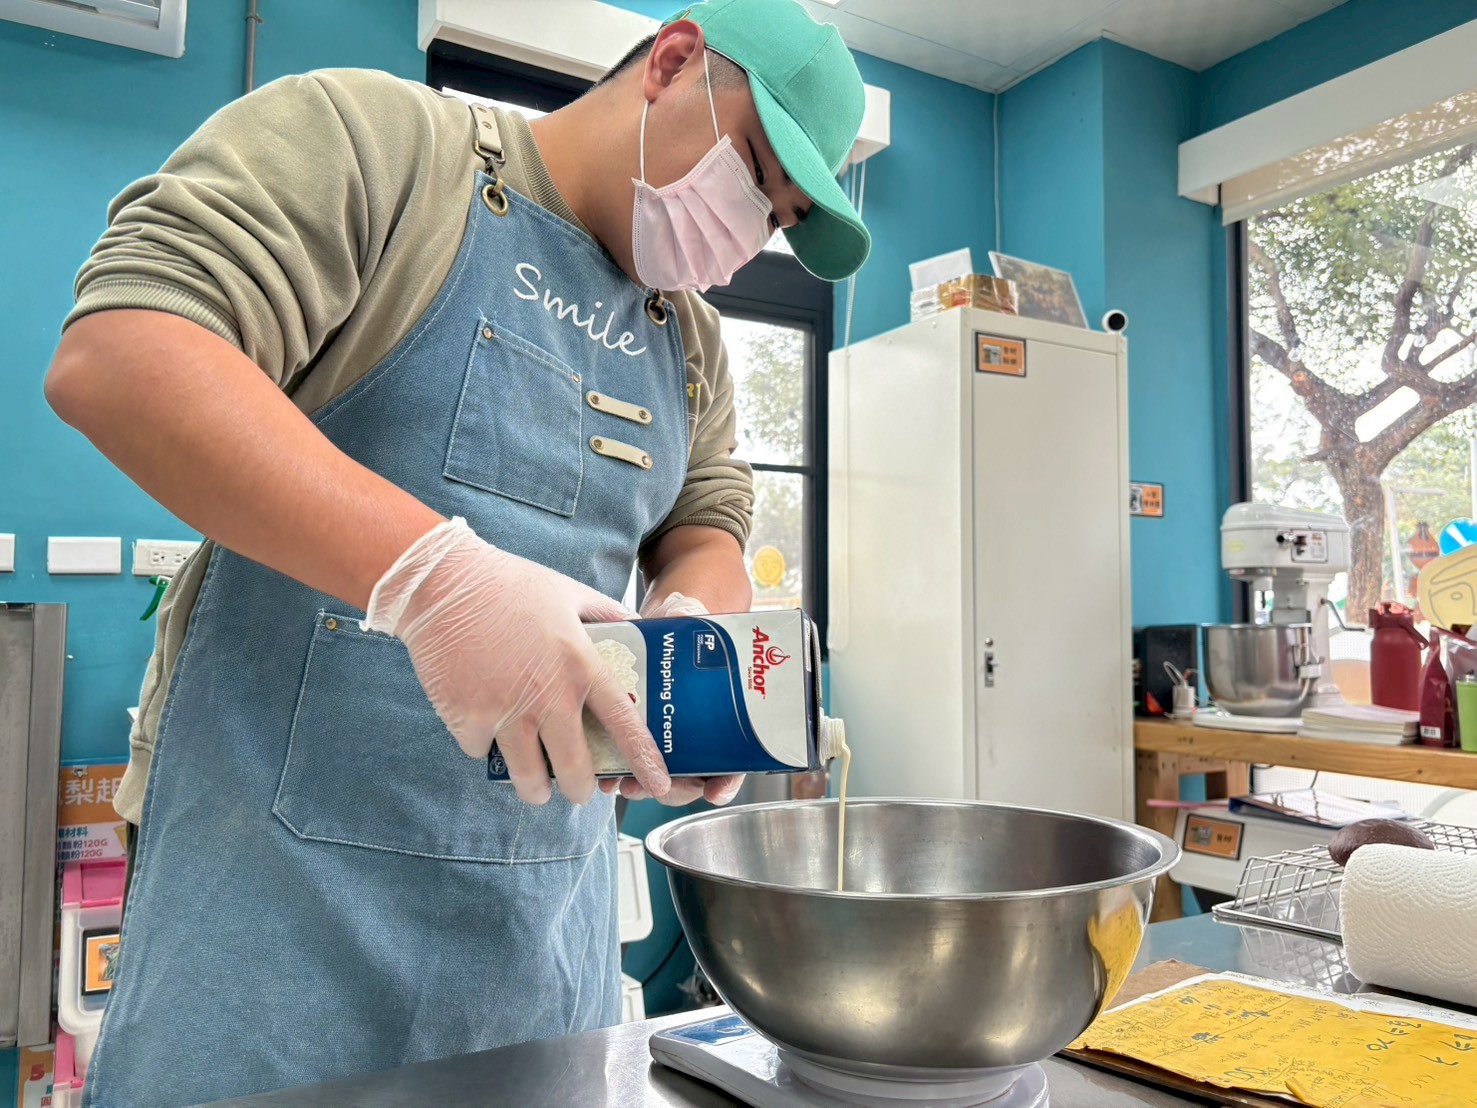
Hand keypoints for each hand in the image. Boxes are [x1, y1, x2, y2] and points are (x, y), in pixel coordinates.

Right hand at [363, 517, 670, 805]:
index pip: (623, 724)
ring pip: (528, 778)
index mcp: (579, 666)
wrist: (442, 583)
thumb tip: (634, 622)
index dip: (643, 760)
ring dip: (535, 788)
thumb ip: (605, 613)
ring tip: (536, 786)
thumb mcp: (569, 591)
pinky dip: (485, 748)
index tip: (658, 783)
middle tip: (579, 791)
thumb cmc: (509, 583)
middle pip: (574, 770)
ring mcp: (505, 712)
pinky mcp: (466, 719)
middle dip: (580, 790)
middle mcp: (547, 696)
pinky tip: (486, 730)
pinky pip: (482, 752)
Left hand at [598, 590, 744, 805]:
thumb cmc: (688, 626)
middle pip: (692, 778)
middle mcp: (697, 734)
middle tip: (660, 788)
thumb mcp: (695, 620)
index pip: (734, 761)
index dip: (726, 782)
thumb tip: (686, 610)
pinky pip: (629, 761)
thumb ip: (694, 618)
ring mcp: (666, 736)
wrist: (660, 624)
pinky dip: (618, 772)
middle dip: (675, 789)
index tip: (715, 791)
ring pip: (658, 776)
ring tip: (627, 784)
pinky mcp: (634, 731)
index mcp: (723, 717)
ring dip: (643, 786)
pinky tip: (606, 773)